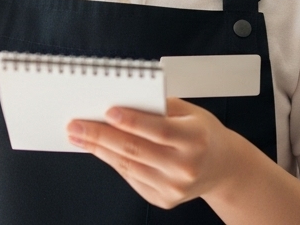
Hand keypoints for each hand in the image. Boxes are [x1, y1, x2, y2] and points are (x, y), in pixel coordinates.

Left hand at [67, 98, 247, 209]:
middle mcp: (185, 166)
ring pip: (128, 166)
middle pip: (136, 150)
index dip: (132, 121)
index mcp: (195, 139)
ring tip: (79, 136)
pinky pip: (131, 178)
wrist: (223, 168)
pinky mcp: (164, 199)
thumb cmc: (203, 134)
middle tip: (76, 125)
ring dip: (99, 150)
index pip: (159, 129)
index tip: (107, 111)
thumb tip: (122, 100)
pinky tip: (99, 150)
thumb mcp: (191, 112)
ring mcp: (174, 187)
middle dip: (101, 136)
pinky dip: (113, 162)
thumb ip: (160, 106)